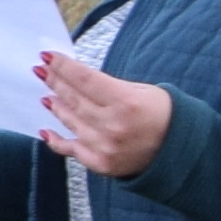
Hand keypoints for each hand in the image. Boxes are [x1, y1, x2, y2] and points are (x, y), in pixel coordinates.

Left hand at [34, 51, 172, 178]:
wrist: (179, 150)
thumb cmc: (162, 114)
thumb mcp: (142, 90)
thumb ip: (108, 86)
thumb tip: (75, 78)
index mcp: (125, 101)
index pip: (84, 79)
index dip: (63, 67)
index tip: (47, 57)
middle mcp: (113, 125)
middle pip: (74, 99)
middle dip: (55, 82)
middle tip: (40, 70)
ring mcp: (105, 146)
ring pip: (71, 121)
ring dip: (56, 106)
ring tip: (46, 94)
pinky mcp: (102, 163)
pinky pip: (72, 149)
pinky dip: (57, 140)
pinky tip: (46, 130)